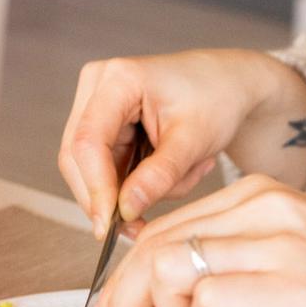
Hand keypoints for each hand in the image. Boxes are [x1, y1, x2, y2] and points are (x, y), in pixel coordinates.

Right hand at [59, 49, 305, 236]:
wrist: (227, 85)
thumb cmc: (216, 99)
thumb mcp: (194, 141)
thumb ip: (159, 176)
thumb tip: (124, 210)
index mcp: (118, 79)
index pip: (88, 141)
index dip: (95, 187)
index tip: (107, 225)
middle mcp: (97, 86)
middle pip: (78, 157)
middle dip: (107, 197)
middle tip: (139, 227)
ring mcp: (97, 105)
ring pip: (90, 168)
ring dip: (130, 189)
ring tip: (184, 175)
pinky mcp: (105, 125)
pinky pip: (106, 168)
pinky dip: (136, 182)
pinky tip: (175, 171)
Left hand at [87, 175, 305, 306]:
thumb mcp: (304, 251)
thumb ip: (244, 262)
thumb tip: (182, 300)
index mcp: (262, 195)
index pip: (164, 227)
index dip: (127, 276)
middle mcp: (263, 208)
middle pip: (154, 245)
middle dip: (122, 298)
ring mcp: (279, 244)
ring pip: (171, 267)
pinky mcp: (296, 285)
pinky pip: (211, 301)